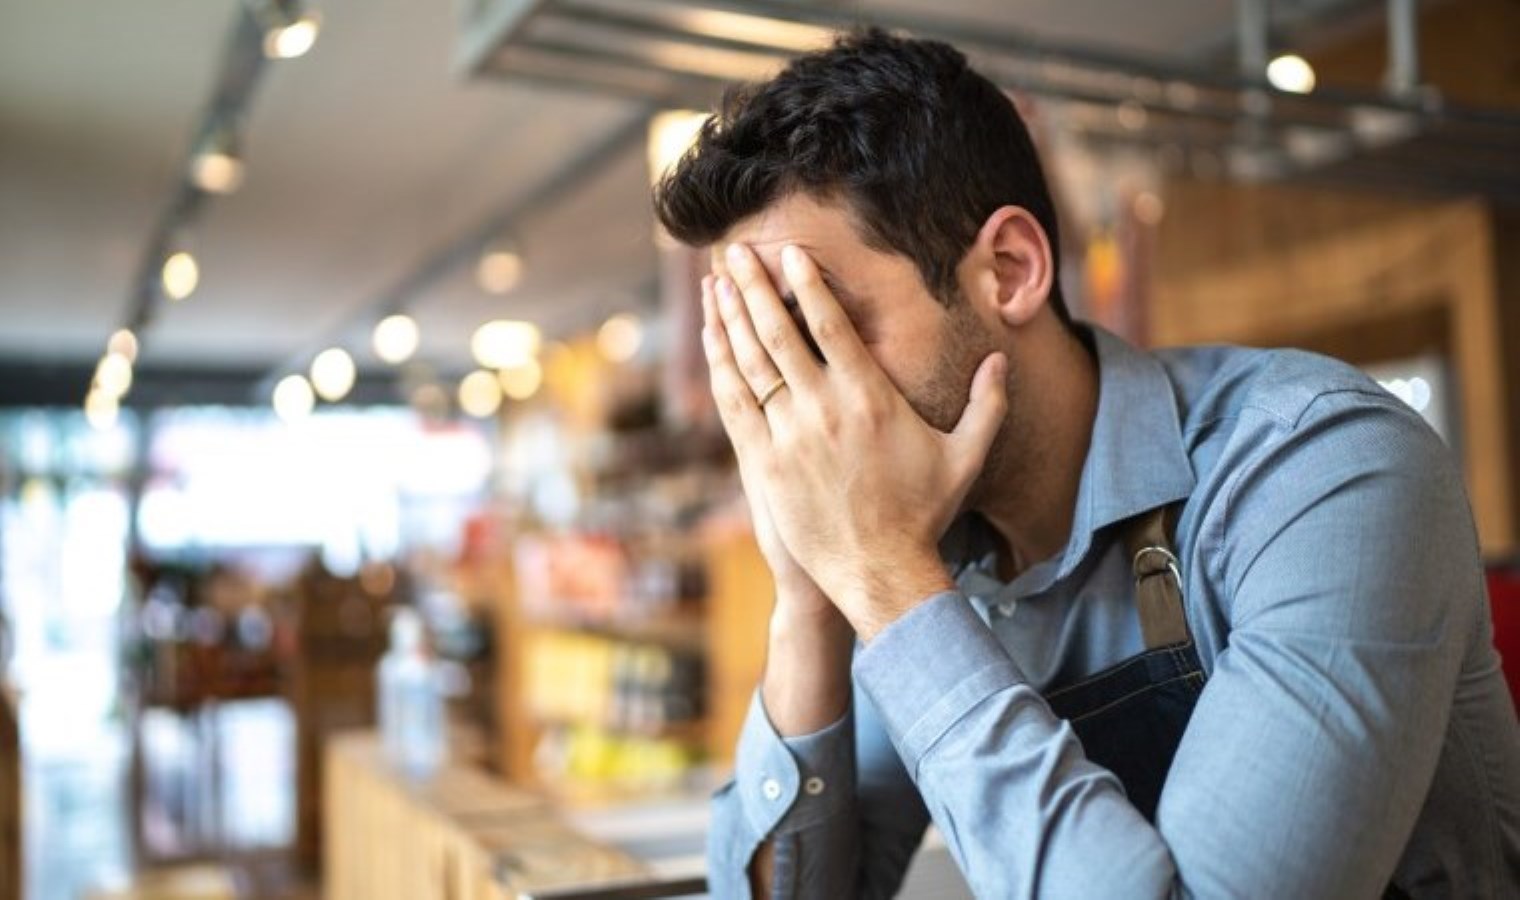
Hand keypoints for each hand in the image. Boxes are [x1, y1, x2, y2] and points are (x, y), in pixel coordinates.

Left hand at [702, 243, 1006, 639]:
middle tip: (737, 250)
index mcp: (870, 397)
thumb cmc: (923, 515)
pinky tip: (712, 339)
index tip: (788, 254)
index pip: (831, 326)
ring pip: (752, 362)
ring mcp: (790, 435)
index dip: (806, 285)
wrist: (880, 572)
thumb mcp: (965, 457)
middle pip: (780, 333)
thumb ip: (986, 405)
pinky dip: (721, 366)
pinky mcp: (765, 464)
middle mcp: (825, 409)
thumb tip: (999, 361)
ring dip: (731, 318)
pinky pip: (735, 403)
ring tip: (717, 281)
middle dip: (754, 286)